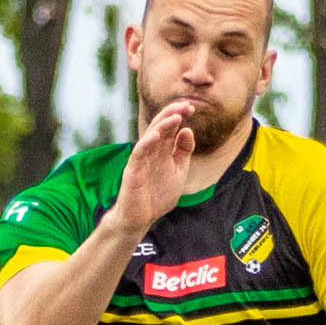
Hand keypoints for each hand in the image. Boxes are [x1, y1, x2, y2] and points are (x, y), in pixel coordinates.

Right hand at [106, 100, 197, 232]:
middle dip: (173, 114)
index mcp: (162, 150)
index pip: (169, 127)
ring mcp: (141, 160)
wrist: (141, 219)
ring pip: (150, 136)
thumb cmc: (157, 196)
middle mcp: (151, 151)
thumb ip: (183, 152)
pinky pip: (139, 153)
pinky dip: (147, 142)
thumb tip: (187, 130)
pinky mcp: (133, 171)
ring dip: (163, 125)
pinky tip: (157, 135)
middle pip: (160, 126)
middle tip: (187, 105)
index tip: (192, 108)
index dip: (179, 115)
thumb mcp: (178, 171)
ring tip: (176, 116)